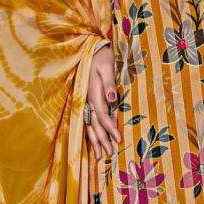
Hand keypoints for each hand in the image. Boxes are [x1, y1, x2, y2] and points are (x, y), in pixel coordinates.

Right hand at [85, 45, 120, 159]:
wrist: (90, 49)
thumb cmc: (101, 56)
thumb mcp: (107, 66)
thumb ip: (109, 83)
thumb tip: (112, 99)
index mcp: (93, 92)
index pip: (102, 115)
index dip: (110, 128)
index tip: (118, 140)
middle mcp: (87, 99)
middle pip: (94, 124)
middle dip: (101, 140)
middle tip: (109, 154)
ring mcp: (85, 100)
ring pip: (89, 124)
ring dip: (94, 140)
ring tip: (99, 155)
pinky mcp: (86, 100)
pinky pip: (88, 119)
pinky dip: (91, 131)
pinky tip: (93, 141)